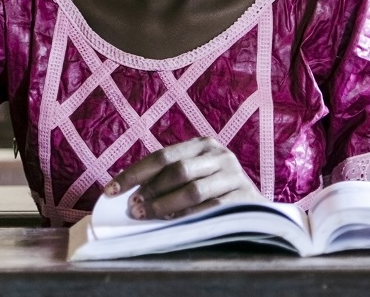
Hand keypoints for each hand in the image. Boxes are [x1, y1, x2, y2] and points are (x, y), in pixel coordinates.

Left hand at [103, 136, 261, 219]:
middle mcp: (220, 155)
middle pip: (177, 171)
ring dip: (165, 206)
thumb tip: (130, 193)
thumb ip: (167, 178)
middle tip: (132, 208)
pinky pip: (210, 210)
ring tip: (147, 216)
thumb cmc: (215, 190)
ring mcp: (234, 175)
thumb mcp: (194, 174)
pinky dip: (188, 217)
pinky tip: (173, 224)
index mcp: (202, 144)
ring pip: (193, 191)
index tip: (111, 190)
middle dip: (151, 191)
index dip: (134, 173)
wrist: (258, 208)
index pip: (162, 156)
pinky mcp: (245, 197)